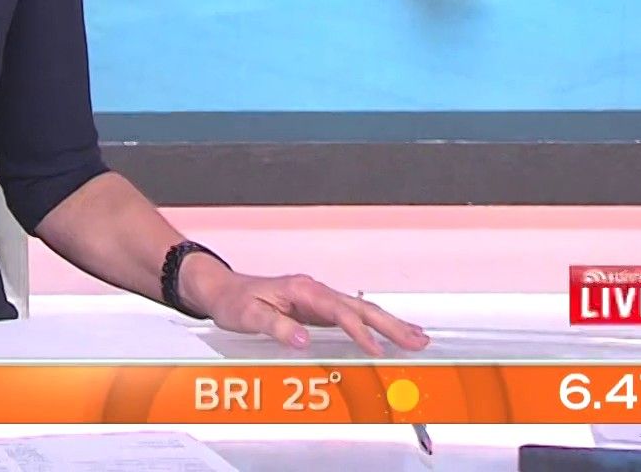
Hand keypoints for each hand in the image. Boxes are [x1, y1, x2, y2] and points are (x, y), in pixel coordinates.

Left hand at [182, 258, 428, 355]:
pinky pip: (352, 316)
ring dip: (388, 324)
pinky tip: (389, 334)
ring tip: (417, 337)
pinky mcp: (317, 309)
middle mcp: (314, 292)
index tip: (376, 350)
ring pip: (361, 310)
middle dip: (390, 325)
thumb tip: (302, 340)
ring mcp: (318, 299)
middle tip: (417, 341)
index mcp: (302, 290)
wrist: (222, 289)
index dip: (359, 331)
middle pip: (360, 307)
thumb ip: (275, 326)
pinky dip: (373, 325)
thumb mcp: (248, 315)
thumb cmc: (234, 301)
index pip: (338, 312)